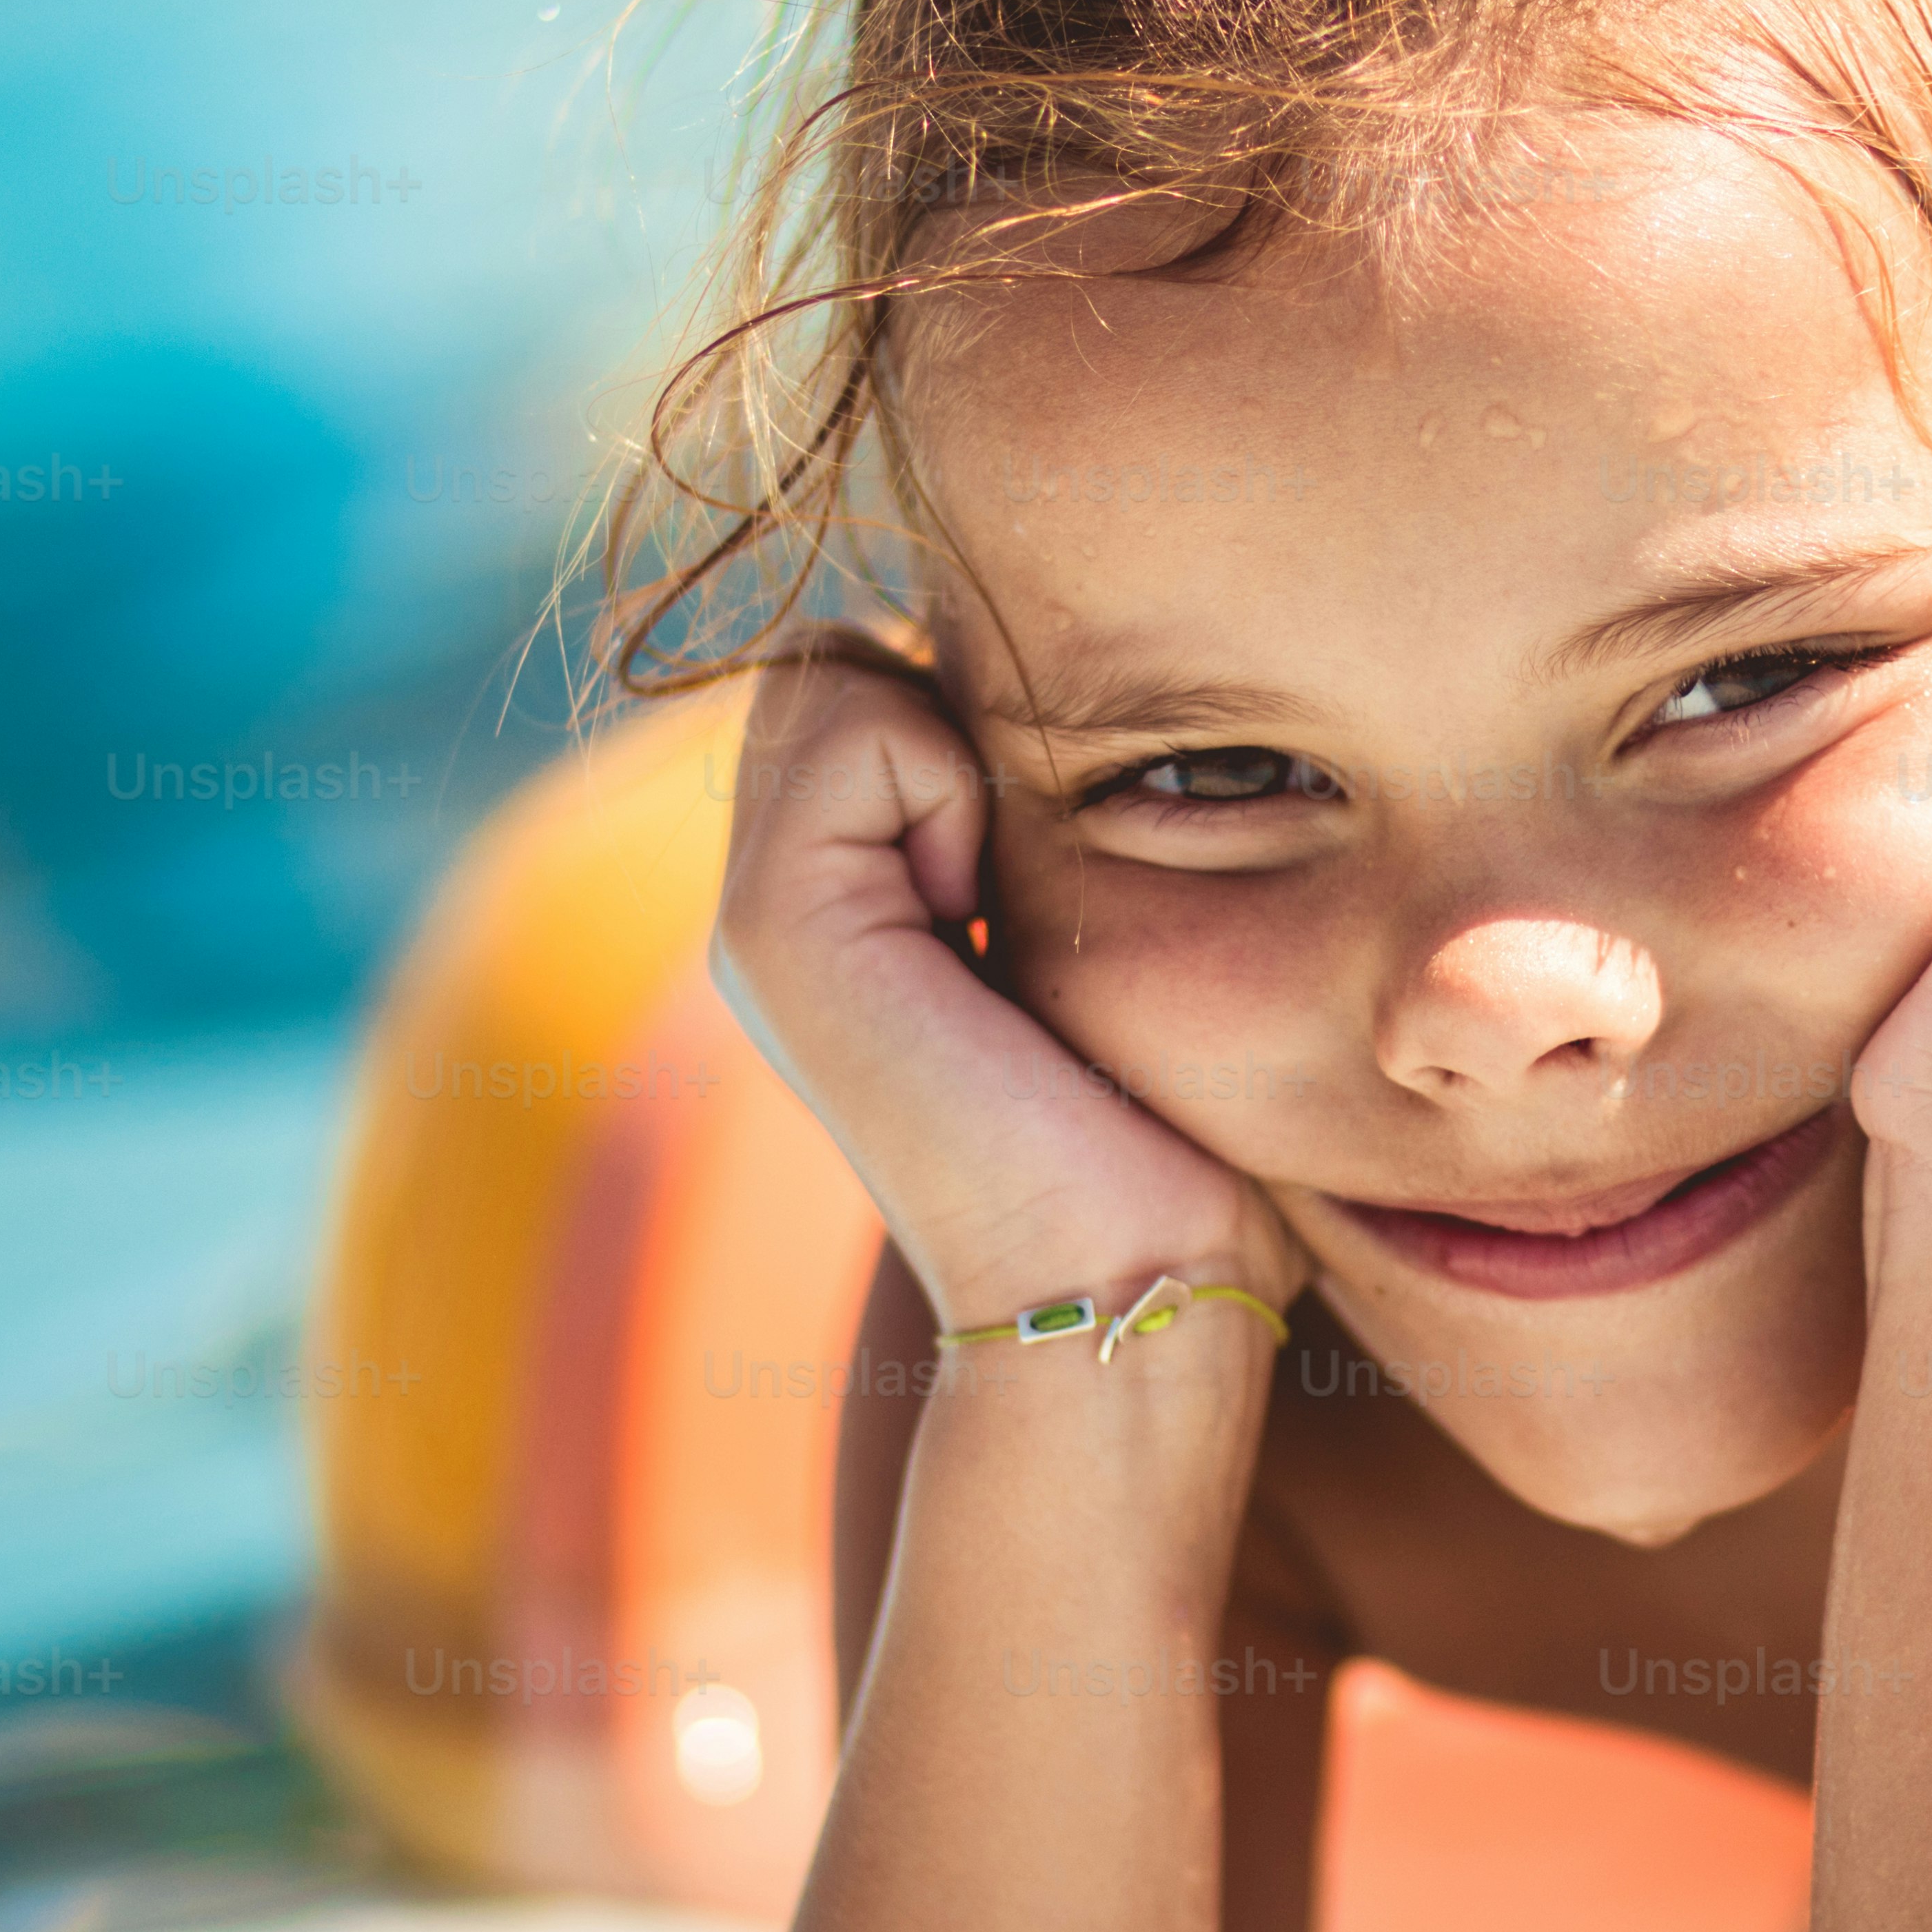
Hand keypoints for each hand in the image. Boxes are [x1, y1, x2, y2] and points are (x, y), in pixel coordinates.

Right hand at [706, 629, 1303, 1332]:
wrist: (1131, 1277)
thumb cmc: (1171, 1130)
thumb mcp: (1105, 936)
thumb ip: (1047, 826)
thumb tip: (1076, 708)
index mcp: (850, 903)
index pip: (875, 671)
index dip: (979, 717)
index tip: (1045, 869)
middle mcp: (783, 901)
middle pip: (844, 654)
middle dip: (955, 715)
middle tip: (1022, 875)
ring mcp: (760, 912)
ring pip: (837, 665)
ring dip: (958, 745)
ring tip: (1003, 898)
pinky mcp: (774, 924)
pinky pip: (850, 713)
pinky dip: (944, 776)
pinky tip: (983, 913)